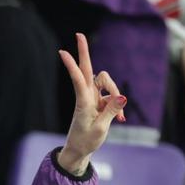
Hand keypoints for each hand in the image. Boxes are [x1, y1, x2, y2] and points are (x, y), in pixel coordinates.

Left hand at [57, 32, 126, 174]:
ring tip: (120, 116)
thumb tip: (122, 95)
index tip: (62, 51)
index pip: (77, 79)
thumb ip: (112, 110)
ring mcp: (93, 97)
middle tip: (79, 34)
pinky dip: (118, 105)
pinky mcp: (99, 102)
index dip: (71, 65)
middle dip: (84, 52)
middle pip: (87, 69)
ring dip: (115, 91)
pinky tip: (120, 118)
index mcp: (83, 102)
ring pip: (107, 82)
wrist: (80, 150)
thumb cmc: (86, 140)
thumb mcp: (101, 128)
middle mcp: (87, 96)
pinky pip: (113, 96)